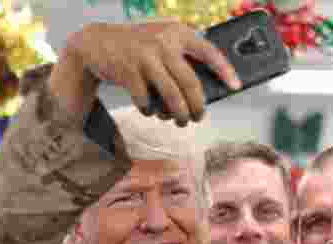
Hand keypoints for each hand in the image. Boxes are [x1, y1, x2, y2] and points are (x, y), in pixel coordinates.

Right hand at [52, 20, 240, 125]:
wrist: (96, 43)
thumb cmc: (137, 48)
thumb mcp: (161, 42)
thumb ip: (180, 59)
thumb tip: (202, 93)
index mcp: (177, 33)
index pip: (209, 52)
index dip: (225, 71)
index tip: (236, 86)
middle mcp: (164, 42)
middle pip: (191, 83)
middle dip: (198, 106)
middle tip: (198, 117)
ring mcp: (146, 57)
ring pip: (172, 97)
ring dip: (178, 115)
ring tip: (179, 121)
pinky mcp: (129, 72)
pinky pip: (147, 102)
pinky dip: (150, 112)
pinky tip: (150, 110)